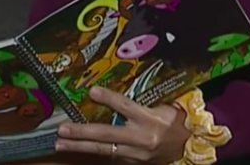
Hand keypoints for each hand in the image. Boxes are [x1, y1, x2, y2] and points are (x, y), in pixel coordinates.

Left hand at [55, 87, 189, 163]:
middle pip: (108, 135)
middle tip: (62, 130)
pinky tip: (77, 150)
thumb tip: (109, 91)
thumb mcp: (161, 104)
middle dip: (82, 133)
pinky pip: (111, 158)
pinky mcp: (134, 164)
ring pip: (104, 150)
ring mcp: (137, 155)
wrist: (190, 145)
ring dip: (80, 147)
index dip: (109, 99)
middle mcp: (142, 138)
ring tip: (60, 144)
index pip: (126, 107)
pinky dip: (94, 154)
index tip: (92, 91)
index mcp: (151, 118)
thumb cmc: (174, 119)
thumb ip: (137, 101)